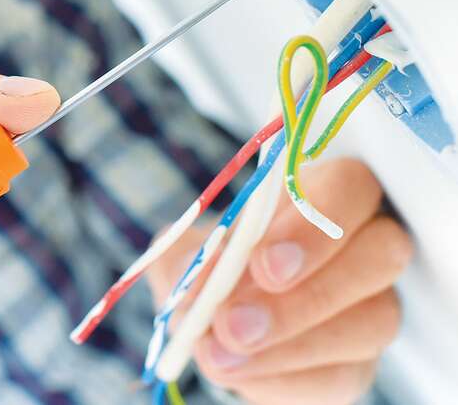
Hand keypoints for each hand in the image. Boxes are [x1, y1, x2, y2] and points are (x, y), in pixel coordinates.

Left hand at [148, 157, 412, 404]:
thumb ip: (188, 259)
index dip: (315, 227)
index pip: (351, 187)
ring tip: (221, 350)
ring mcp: (371, 305)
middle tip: (236, 321)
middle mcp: (363, 243)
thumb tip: (198, 282)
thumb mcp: (182, 253)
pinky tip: (238, 371)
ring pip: (374, 320)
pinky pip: (343, 375)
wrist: (207, 319)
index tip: (262, 264)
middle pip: (382, 254)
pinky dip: (283, 379)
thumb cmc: (206, 266)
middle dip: (310, 292)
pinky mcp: (357, 363)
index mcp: (321, 194)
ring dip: (293, 343)